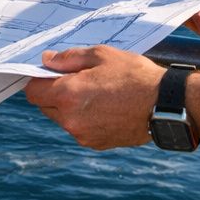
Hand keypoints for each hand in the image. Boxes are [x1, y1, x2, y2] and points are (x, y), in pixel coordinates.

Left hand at [24, 46, 165, 149]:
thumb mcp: (101, 55)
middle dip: (54, 93)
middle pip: (45, 107)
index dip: (38, 80)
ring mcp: (84, 135)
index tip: (51, 72)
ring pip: (63, 119)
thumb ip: (68, 58)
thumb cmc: (134, 76)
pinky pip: (80, 129)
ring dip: (70, 107)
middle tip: (77, 79)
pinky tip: (105, 106)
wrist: (166, 105)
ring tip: (96, 93)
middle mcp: (71, 120)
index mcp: (68, 95)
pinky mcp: (96, 144)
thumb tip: (46, 61)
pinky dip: (85, 119)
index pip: (33, 92)